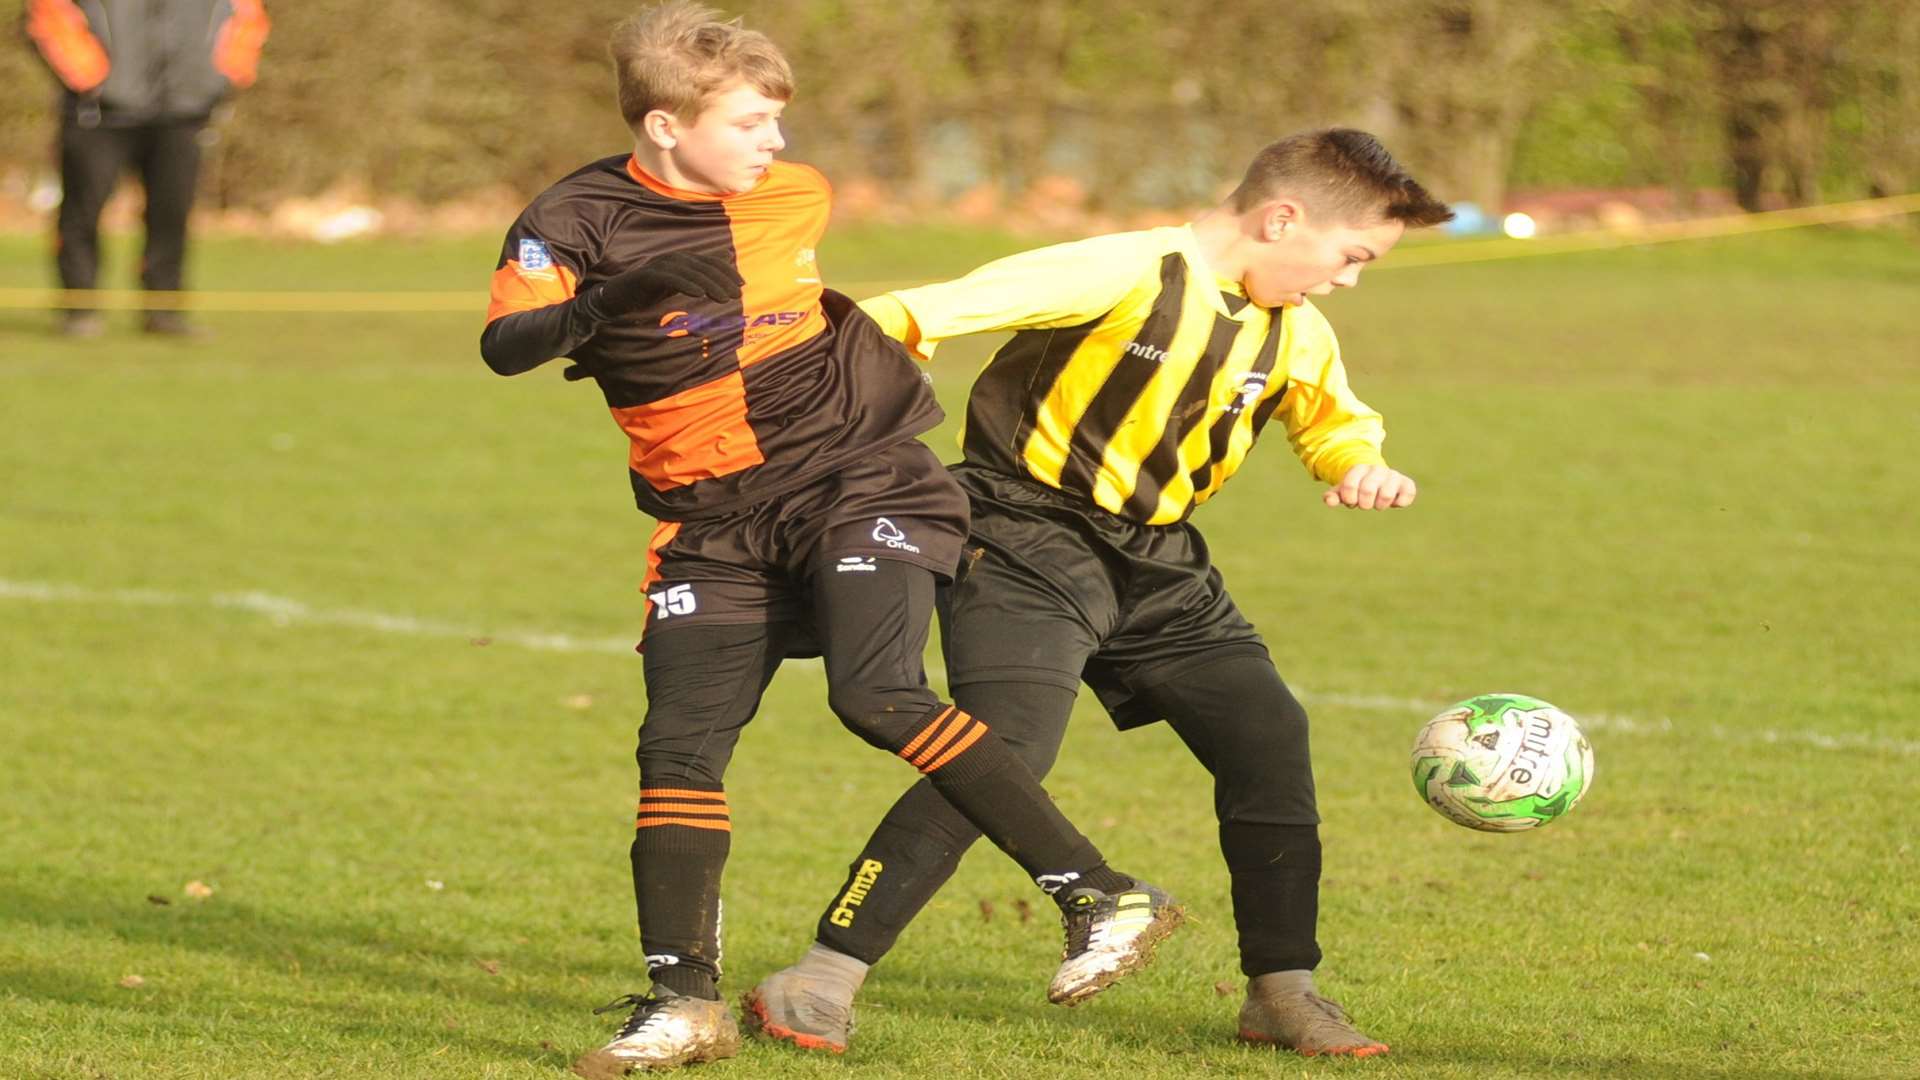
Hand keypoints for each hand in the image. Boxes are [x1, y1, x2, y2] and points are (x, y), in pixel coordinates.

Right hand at [595, 251, 742, 314]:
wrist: (617, 298)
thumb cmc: (649, 292)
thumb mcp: (678, 286)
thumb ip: (697, 278)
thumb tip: (722, 268)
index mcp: (681, 260)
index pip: (709, 262)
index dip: (726, 271)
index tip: (741, 285)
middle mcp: (672, 258)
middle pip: (702, 266)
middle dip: (722, 280)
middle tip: (737, 295)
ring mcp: (659, 265)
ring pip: (689, 272)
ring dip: (709, 284)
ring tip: (724, 298)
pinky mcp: (647, 275)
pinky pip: (670, 278)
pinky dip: (685, 284)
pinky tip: (698, 295)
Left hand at [1323, 463, 1416, 508]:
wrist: (1378, 480)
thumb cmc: (1358, 487)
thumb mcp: (1344, 491)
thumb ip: (1334, 495)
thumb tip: (1329, 500)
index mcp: (1359, 469)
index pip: (1350, 485)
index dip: (1349, 498)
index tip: (1352, 500)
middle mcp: (1377, 469)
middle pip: (1367, 491)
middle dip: (1364, 503)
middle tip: (1365, 503)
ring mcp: (1393, 476)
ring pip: (1386, 495)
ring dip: (1380, 505)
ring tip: (1378, 503)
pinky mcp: (1407, 484)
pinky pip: (1407, 495)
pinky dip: (1399, 503)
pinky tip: (1394, 502)